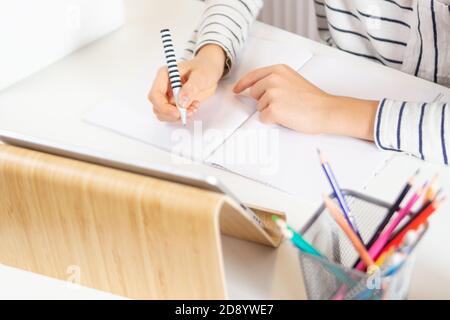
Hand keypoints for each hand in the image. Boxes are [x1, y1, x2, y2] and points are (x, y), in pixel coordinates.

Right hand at [148, 44, 225, 121]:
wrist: (209, 71)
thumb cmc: (204, 68)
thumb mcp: (200, 76)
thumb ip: (190, 88)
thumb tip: (181, 102)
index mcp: (164, 75)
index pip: (155, 94)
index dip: (163, 107)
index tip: (177, 113)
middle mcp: (163, 86)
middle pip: (157, 107)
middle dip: (172, 114)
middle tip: (188, 112)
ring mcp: (168, 96)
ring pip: (164, 114)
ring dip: (178, 116)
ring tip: (193, 108)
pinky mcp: (174, 103)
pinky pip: (173, 115)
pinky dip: (183, 116)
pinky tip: (193, 108)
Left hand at [233, 64, 377, 139]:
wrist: (326, 110)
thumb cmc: (312, 99)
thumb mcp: (292, 80)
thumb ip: (275, 80)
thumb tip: (259, 89)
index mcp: (278, 70)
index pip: (252, 75)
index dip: (242, 84)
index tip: (236, 89)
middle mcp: (273, 79)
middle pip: (254, 93)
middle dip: (264, 101)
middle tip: (284, 104)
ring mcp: (273, 94)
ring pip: (259, 107)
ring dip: (270, 111)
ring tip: (288, 109)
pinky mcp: (273, 109)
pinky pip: (264, 118)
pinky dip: (273, 120)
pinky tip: (287, 116)